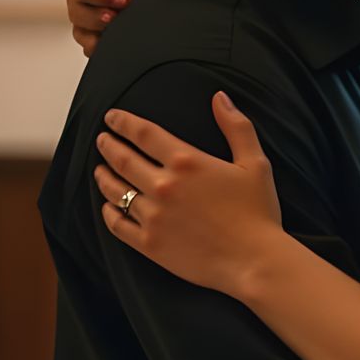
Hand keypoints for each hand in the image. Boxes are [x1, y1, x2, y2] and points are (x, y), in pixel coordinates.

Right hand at [67, 0, 198, 57]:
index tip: (126, 0)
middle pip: (75, 7)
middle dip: (94, 19)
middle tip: (117, 20)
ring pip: (79, 24)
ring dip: (92, 35)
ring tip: (114, 39)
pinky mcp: (102, 11)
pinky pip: (89, 33)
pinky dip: (96, 43)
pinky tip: (112, 47)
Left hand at [95, 92, 282, 293]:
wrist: (254, 262)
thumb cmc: (258, 213)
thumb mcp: (254, 163)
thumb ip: (236, 127)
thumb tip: (220, 98)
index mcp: (185, 162)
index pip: (142, 133)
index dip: (123, 122)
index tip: (112, 118)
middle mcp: (163, 186)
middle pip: (122, 159)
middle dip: (108, 145)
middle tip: (101, 140)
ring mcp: (153, 216)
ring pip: (115, 191)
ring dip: (104, 177)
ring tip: (100, 170)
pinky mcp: (150, 244)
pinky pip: (118, 225)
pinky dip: (109, 213)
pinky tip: (108, 207)